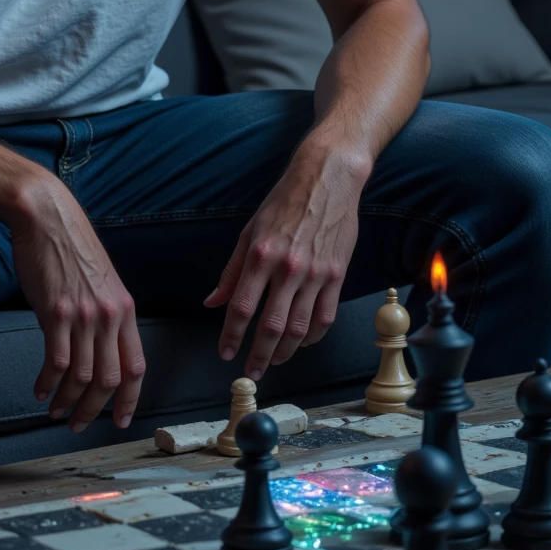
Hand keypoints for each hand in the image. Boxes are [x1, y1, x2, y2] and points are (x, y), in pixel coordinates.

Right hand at [9, 175, 145, 433]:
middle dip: (94, 410)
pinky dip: (47, 383)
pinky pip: (56, 362)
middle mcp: (109, 315)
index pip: (135, 365)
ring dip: (67, 401)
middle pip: (109, 379)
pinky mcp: (55, 312)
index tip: (119, 419)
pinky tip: (40, 389)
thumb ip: (106, 313)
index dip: (129, 399)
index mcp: (125, 309)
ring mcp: (83, 315)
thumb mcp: (102, 281)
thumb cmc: (71, 246)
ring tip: (55, 410)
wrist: (47, 217)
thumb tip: (101, 347)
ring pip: (82, 376)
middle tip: (78, 424)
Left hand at [203, 142, 365, 379]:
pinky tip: (302, 342)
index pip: (242, 307)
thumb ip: (232, 271)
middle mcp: (288, 267)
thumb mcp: (250, 231)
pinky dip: (313, 337)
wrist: (326, 179)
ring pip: (300, 327)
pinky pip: (325, 317)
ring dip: (284, 351)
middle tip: (251, 370)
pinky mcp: (337, 274)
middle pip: (271, 326)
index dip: (231, 335)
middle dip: (258, 355)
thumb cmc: (284, 202)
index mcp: (261, 254)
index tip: (225, 353)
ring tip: (274, 360)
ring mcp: (316, 273)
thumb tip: (213, 301)